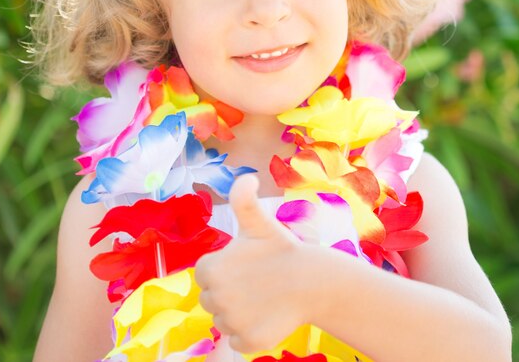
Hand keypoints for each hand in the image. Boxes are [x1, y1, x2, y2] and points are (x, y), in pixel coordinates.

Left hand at [194, 174, 309, 352]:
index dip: (223, 269)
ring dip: (238, 311)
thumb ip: (244, 198)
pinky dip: (248, 332)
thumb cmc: (281, 248)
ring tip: (262, 296)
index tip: (244, 265)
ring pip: (223, 320)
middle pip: (211, 298)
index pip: (205, 274)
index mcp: (211, 268)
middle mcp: (215, 298)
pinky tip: (266, 315)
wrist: (313, 280)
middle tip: (255, 281)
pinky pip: (237, 339)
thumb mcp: (258, 220)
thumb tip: (247, 177)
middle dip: (229, 291)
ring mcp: (231, 322)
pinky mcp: (247, 341)